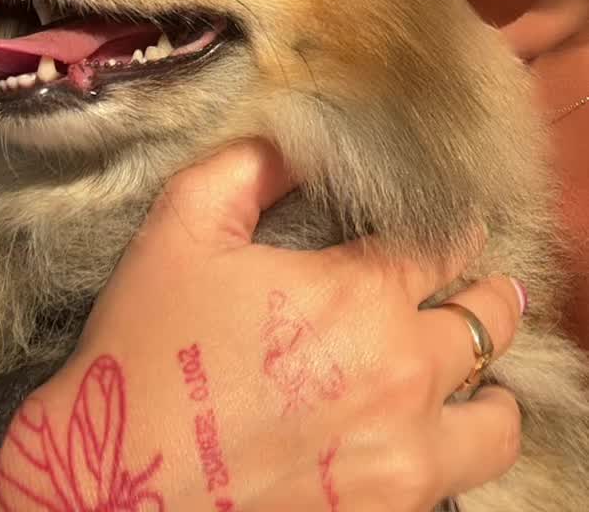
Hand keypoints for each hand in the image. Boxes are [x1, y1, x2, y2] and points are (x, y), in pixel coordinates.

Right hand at [0, 141, 523, 511]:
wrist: (115, 486)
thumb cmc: (147, 350)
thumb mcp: (184, 226)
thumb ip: (251, 165)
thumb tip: (299, 136)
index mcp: (360, 294)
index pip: (445, 244)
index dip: (452, 228)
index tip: (450, 228)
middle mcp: (401, 373)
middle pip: (488, 321)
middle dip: (484, 296)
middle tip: (471, 291)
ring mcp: (405, 456)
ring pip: (495, 420)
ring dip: (486, 389)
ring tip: (465, 380)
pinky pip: (460, 480)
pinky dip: (452, 451)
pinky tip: (420, 435)